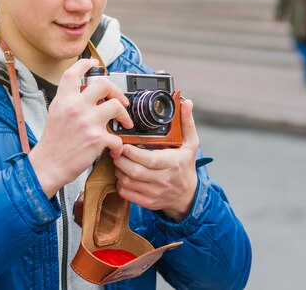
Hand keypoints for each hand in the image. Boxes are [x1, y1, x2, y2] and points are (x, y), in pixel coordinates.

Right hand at [29, 59, 132, 197]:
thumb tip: (84, 93)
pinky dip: (118, 145)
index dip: (85, 64)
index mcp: (64, 100)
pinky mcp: (96, 138)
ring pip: (116, 106)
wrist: (48, 165)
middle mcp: (75, 107)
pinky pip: (117, 137)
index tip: (94, 63)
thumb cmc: (52, 143)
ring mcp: (87, 122)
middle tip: (120, 101)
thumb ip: (69, 101)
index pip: (73, 73)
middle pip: (103, 84)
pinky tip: (114, 149)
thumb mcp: (55, 113)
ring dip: (124, 116)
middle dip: (117, 91)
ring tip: (124, 124)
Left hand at [110, 99, 199, 221]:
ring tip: (118, 161)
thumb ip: (186, 123)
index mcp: (172, 163)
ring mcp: (155, 192)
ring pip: (128, 182)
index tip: (123, 144)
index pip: (148, 159)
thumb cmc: (185, 167)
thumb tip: (186, 103)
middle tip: (115, 151)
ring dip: (118, 170)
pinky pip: (127, 193)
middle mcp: (163, 179)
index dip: (132, 153)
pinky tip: (121, 175)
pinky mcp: (148, 202)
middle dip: (120, 160)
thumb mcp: (190, 144)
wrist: (188, 196)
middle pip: (134, 171)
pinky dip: (120, 184)